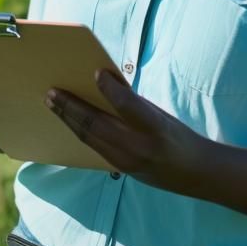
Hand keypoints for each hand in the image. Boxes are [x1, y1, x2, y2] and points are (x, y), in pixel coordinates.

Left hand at [45, 66, 204, 186]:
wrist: (195, 174)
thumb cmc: (179, 137)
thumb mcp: (162, 116)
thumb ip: (135, 104)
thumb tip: (104, 85)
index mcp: (157, 128)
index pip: (129, 106)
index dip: (111, 88)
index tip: (96, 71)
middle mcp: (140, 146)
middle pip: (97, 124)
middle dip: (71, 107)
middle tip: (51, 92)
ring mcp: (127, 161)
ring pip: (89, 138)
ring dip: (68, 119)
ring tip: (52, 103)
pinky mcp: (120, 169)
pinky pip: (93, 147)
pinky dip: (78, 131)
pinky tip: (67, 121)